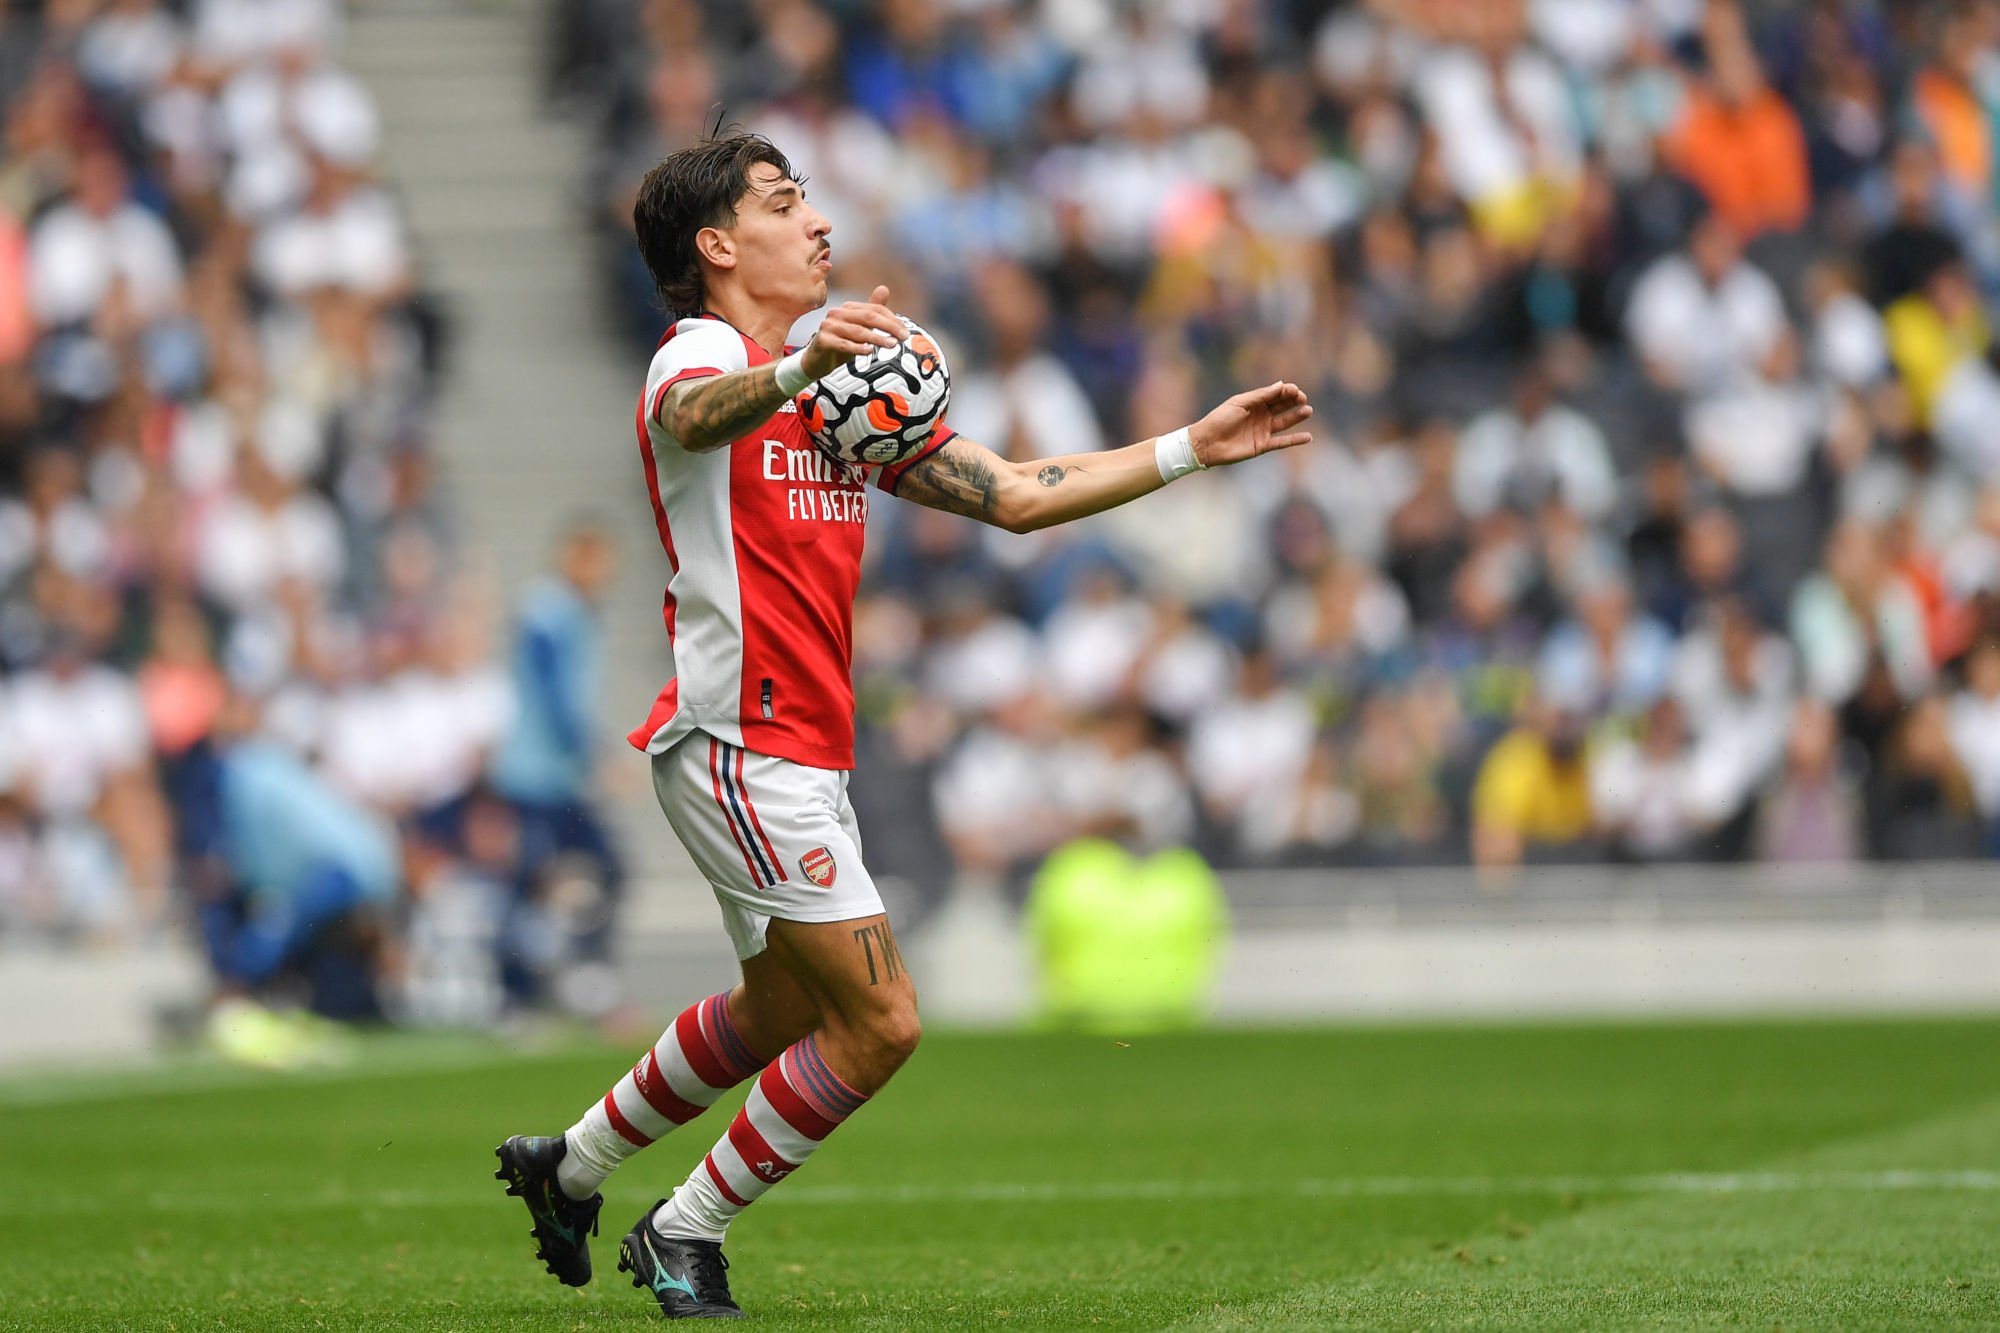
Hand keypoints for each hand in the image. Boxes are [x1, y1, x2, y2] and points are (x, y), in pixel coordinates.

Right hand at [801, 284, 905, 378]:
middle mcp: (837, 314)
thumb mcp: (859, 328)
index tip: (904, 331)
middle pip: (868, 317)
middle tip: (903, 336)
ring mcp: (829, 326)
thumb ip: (872, 311)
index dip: (891, 319)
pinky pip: (844, 344)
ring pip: (858, 331)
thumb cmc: (840, 344)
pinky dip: (858, 348)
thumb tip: (884, 288)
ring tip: (891, 345)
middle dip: (889, 326)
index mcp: (848, 308)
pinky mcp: (823, 341)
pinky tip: (869, 352)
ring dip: (877, 338)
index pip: (874, 309)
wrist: (816, 361)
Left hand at [1189, 381, 1313, 467]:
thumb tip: (1281, 385)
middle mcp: (1260, 415)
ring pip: (1284, 422)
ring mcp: (1262, 430)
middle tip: (1303, 398)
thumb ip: (1261, 395)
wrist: (1207, 443)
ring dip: (1297, 416)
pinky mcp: (1262, 445)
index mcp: (1254, 402)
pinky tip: (1308, 437)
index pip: (1274, 394)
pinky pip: (1282, 442)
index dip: (1285, 391)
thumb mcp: (1240, 403)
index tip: (1294, 389)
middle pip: (1282, 406)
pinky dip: (1295, 440)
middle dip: (1293, 401)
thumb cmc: (1220, 419)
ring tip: (1308, 410)